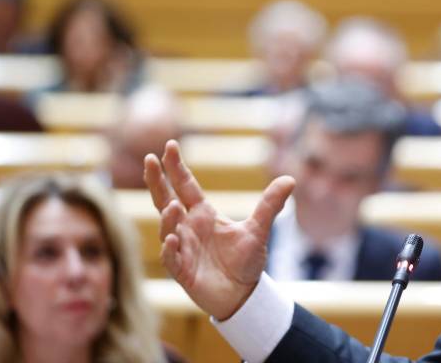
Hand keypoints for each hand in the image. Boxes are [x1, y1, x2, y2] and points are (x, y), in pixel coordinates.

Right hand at [144, 140, 294, 319]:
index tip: (170, 146)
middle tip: (150, 159)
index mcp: (202, 214)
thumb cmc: (246, 261)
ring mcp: (182, 248)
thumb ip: (270, 204)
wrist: (243, 294)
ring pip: (167, 228)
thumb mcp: (259, 229)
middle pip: (165, 200)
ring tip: (174, 206)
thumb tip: (291, 179)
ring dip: (168, 218)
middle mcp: (187, 228)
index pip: (185, 186)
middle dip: (156, 181)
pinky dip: (170, 249)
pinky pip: (171, 258)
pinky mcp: (182, 271)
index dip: (176, 167)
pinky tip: (172, 239)